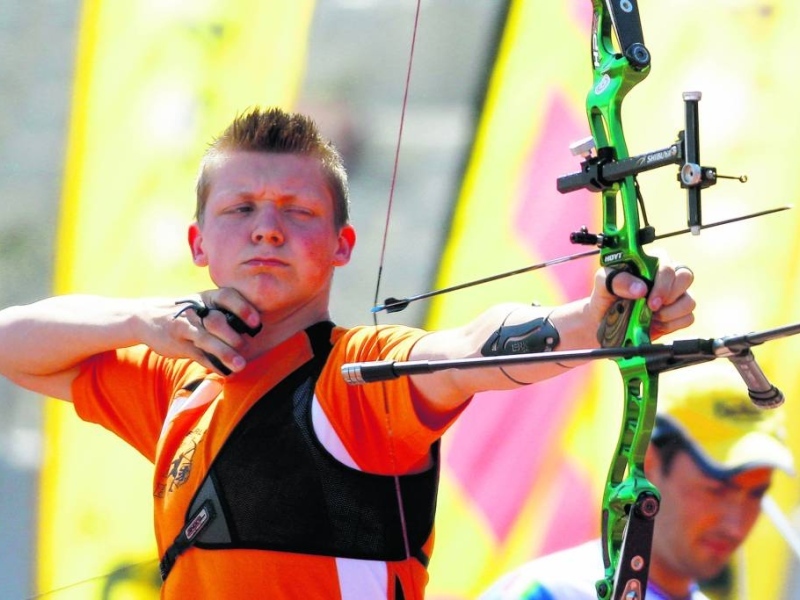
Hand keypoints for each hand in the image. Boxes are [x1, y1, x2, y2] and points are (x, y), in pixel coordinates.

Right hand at [146, 288, 260, 374]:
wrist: (148, 317)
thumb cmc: (188, 313)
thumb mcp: (203, 304)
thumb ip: (224, 312)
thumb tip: (253, 330)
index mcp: (207, 298)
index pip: (226, 296)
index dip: (243, 308)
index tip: (256, 323)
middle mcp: (196, 311)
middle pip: (216, 321)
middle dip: (233, 336)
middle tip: (245, 346)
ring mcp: (185, 328)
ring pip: (206, 341)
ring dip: (225, 354)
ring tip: (240, 365)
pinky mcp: (178, 345)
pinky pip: (198, 356)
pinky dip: (213, 365)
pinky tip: (226, 372)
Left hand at [590, 261, 695, 339]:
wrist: (604, 320)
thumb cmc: (606, 295)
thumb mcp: (604, 283)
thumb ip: (618, 280)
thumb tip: (640, 289)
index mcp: (651, 262)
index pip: (668, 263)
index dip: (662, 280)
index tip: (647, 296)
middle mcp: (667, 276)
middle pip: (686, 277)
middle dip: (669, 295)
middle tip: (651, 307)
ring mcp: (676, 295)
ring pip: (689, 301)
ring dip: (669, 313)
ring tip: (650, 316)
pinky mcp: (678, 314)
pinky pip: (688, 318)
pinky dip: (671, 325)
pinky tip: (655, 324)